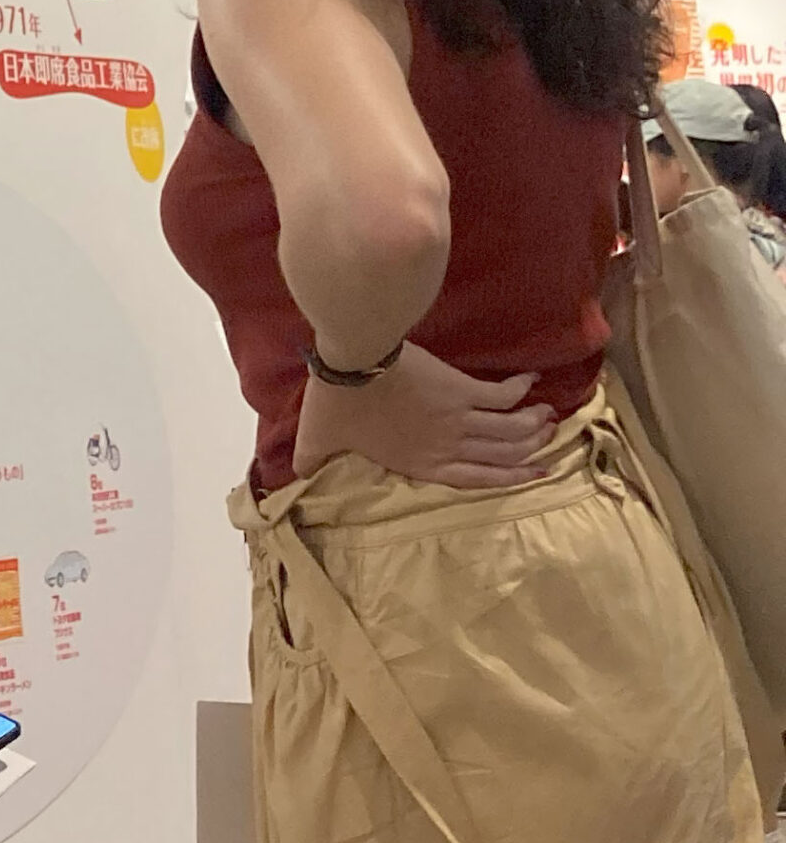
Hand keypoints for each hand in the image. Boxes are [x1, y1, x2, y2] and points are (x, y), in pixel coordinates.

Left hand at [294, 341, 552, 489]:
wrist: (353, 363)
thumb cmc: (336, 404)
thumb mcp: (318, 442)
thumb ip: (311, 462)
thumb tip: (294, 477)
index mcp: (420, 463)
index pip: (474, 479)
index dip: (506, 479)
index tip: (532, 475)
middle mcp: (447, 445)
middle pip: (501, 454)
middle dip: (528, 450)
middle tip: (547, 442)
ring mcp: (458, 419)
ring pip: (509, 428)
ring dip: (532, 424)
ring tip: (548, 417)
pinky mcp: (462, 389)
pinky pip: (502, 395)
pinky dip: (521, 389)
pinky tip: (531, 381)